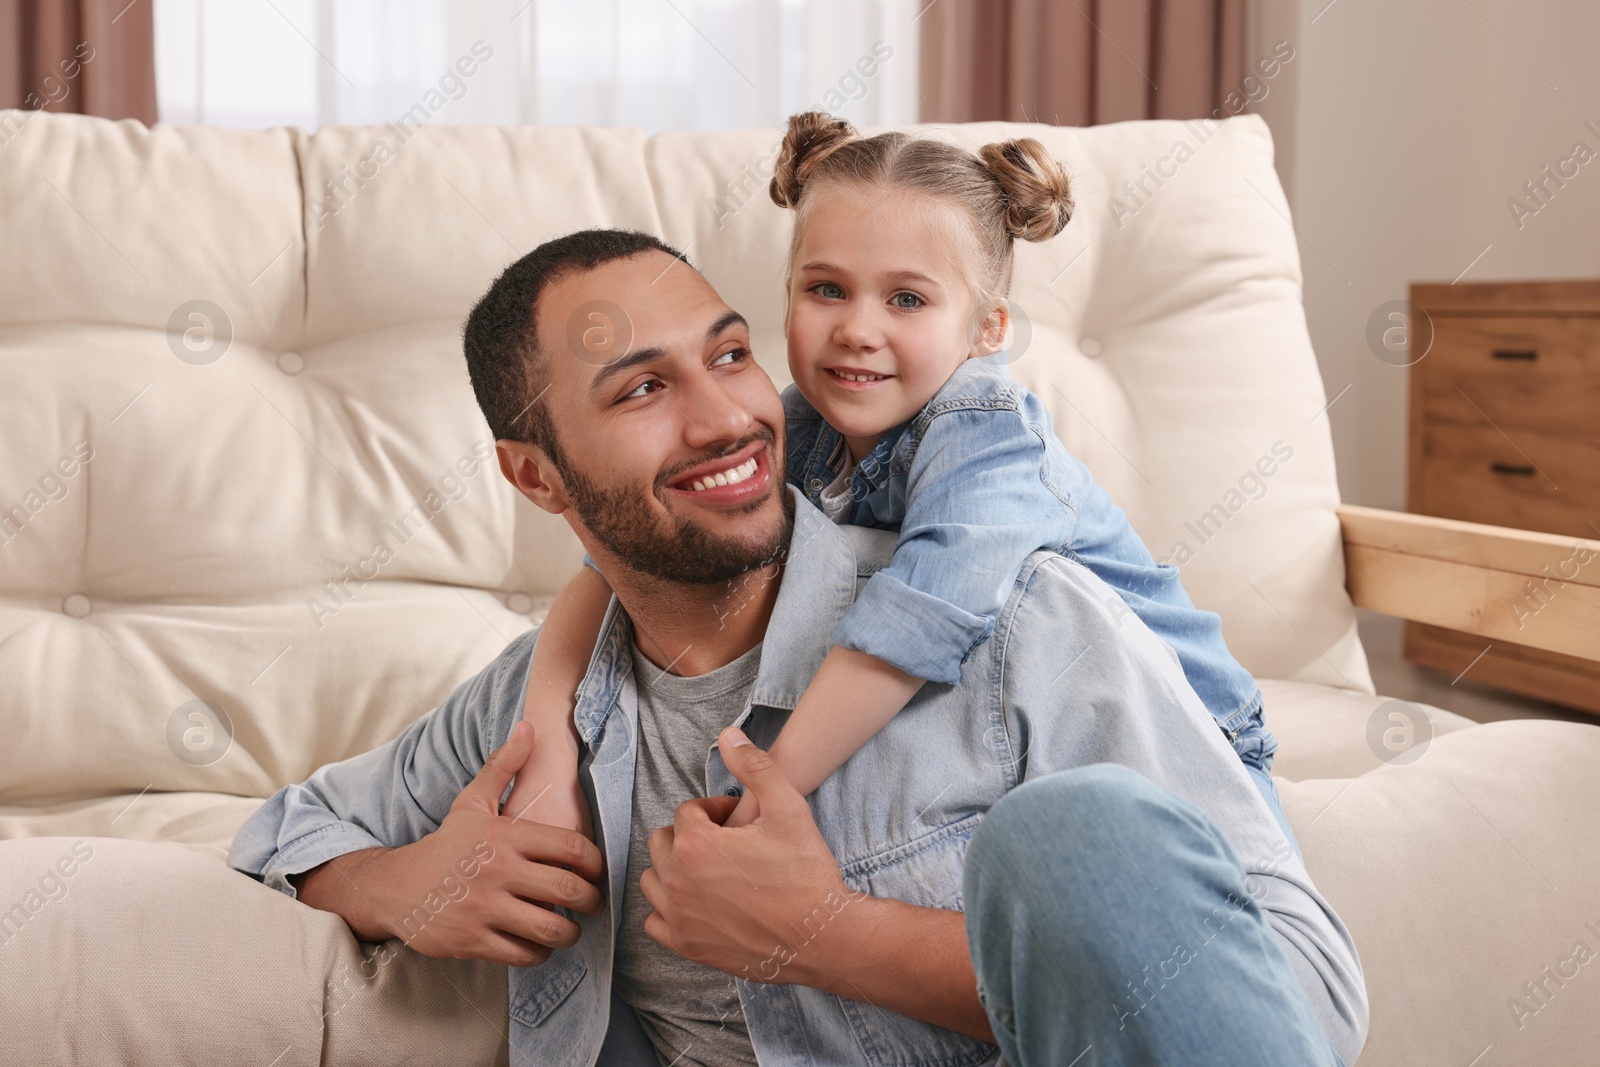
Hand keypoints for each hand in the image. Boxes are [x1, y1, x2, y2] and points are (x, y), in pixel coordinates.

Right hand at [358, 721, 605, 966]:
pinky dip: (541, 952)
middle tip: (592, 903)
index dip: (597, 864)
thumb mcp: (473, 803)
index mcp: (505, 836)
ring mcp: (485, 908)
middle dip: (592, 901)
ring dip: (571, 932)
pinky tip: (540, 943)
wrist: (396, 887)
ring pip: (551, 927)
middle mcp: (498, 871)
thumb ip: (504, 766)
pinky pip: (525, 953)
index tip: (597, 872)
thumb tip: (530, 726)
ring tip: (571, 927)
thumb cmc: (446, 846)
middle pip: (569, 890)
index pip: (573, 848)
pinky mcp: (473, 941)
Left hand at [639, 727, 865, 984]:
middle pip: (663, 842)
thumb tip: (727, 735)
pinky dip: (670, 910)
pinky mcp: (686, 946)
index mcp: (696, 844)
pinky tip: (700, 904)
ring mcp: (679, 917)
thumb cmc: (806, 872)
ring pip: (654, 880)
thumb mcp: (788, 807)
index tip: (741, 822)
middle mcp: (677, 880)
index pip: (688, 812)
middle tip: (727, 843)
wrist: (822, 935)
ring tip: (711, 871)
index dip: (715, 811)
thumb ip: (754, 765)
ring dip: (675, 869)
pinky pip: (655, 922)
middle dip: (690, 835)